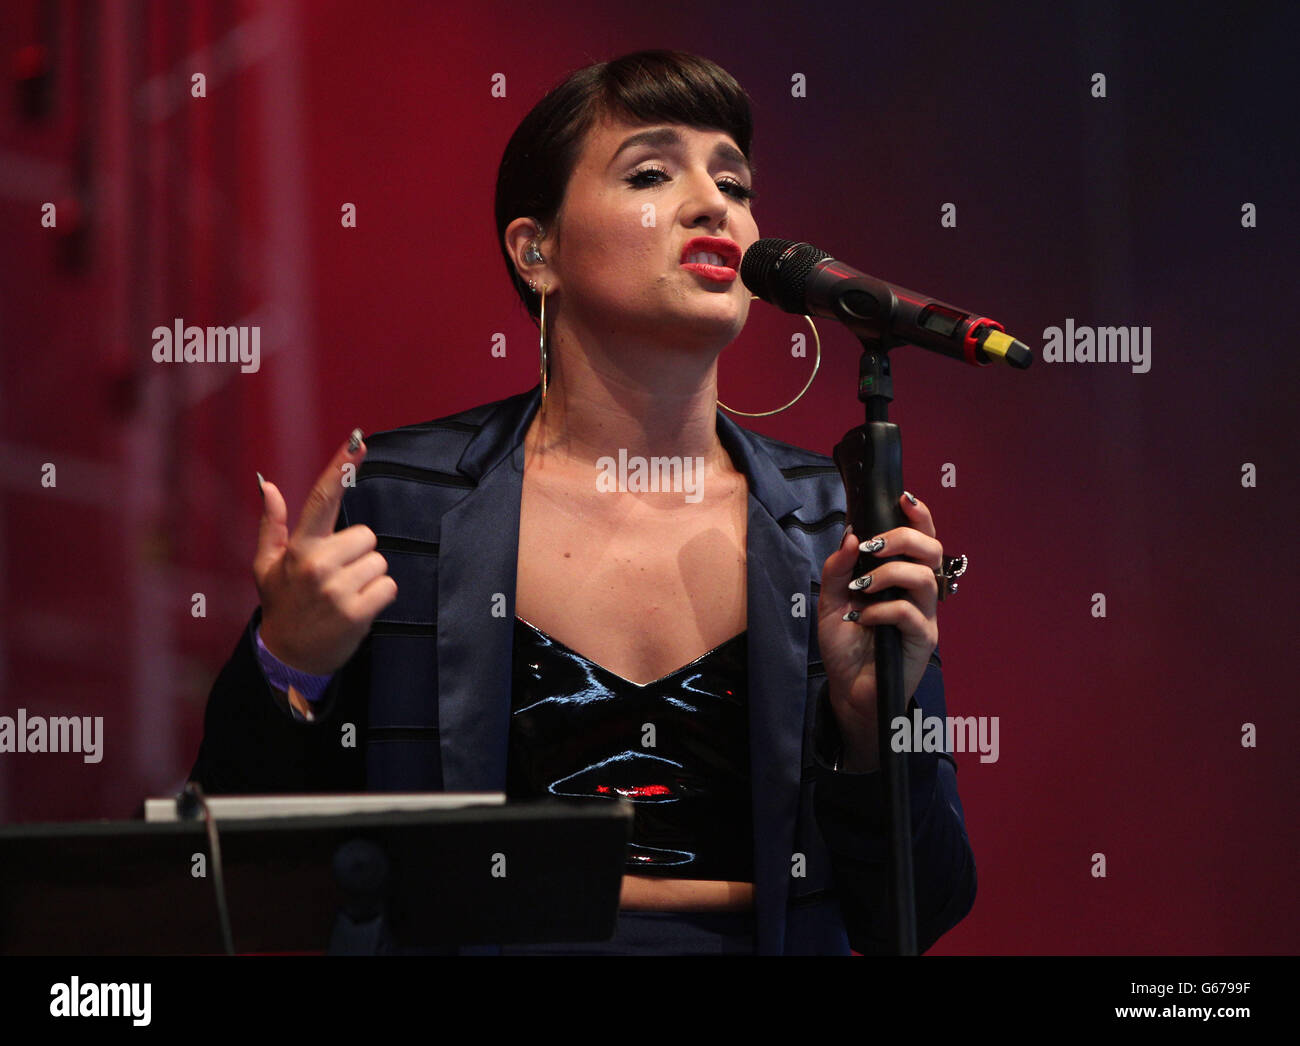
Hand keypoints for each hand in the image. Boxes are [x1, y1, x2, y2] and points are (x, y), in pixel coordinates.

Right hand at [254, 434, 396, 674]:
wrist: (289, 658)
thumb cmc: (283, 605)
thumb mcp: (267, 565)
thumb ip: (273, 524)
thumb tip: (268, 484)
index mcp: (298, 549)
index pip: (322, 500)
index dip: (340, 469)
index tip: (358, 442)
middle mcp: (316, 565)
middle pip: (367, 535)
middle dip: (358, 553)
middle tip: (338, 575)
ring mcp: (337, 589)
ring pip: (379, 561)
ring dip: (369, 577)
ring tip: (345, 594)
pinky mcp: (357, 612)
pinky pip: (388, 586)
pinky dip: (379, 596)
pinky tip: (358, 607)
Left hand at [816, 493, 942, 771]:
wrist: (847, 688)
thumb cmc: (846, 642)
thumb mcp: (831, 601)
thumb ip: (838, 569)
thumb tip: (851, 536)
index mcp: (901, 575)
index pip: (921, 537)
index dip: (919, 515)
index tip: (902, 498)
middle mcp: (919, 591)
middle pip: (932, 550)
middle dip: (901, 538)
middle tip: (871, 547)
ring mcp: (924, 615)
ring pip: (924, 578)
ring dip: (889, 574)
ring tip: (860, 587)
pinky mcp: (922, 640)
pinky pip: (910, 614)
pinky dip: (882, 611)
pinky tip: (862, 619)